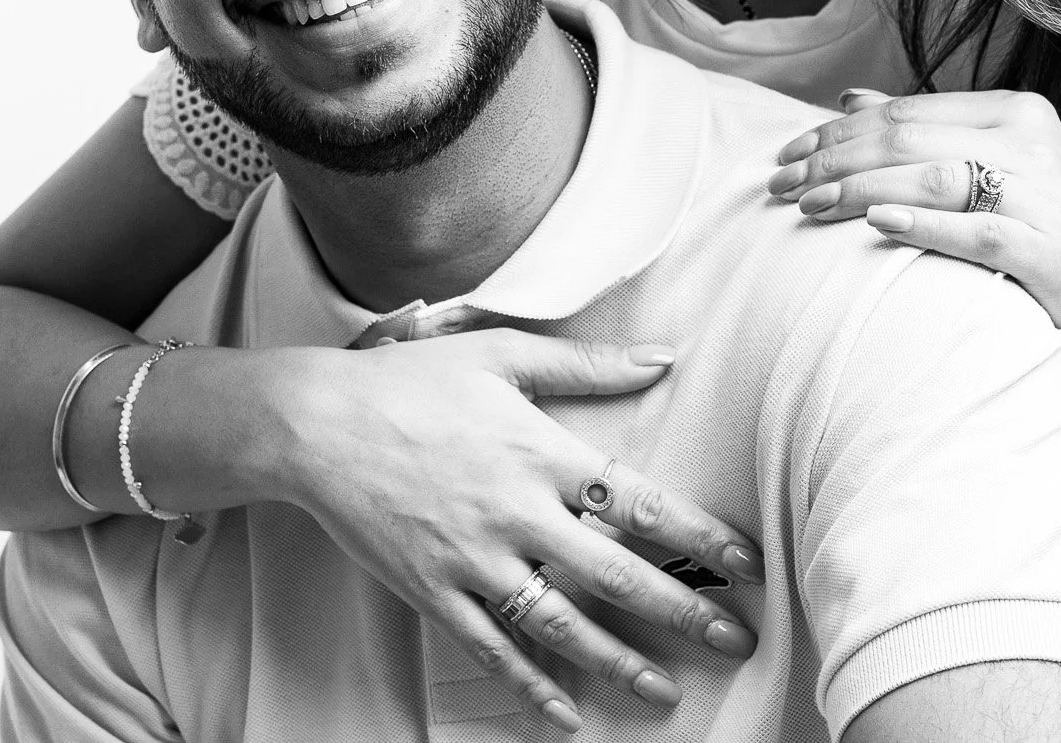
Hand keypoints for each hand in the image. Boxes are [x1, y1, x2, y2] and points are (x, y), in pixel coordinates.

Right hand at [265, 331, 764, 733]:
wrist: (313, 424)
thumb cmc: (410, 381)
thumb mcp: (500, 353)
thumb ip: (586, 363)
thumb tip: (662, 356)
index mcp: (539, 452)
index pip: (639, 501)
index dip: (699, 535)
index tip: (747, 562)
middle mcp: (515, 513)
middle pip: (616, 575)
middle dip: (683, 612)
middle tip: (736, 638)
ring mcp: (473, 560)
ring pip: (561, 626)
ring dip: (619, 663)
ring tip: (667, 691)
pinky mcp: (434, 593)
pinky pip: (492, 650)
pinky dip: (532, 686)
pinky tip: (567, 713)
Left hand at [767, 89, 1060, 388]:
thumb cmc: (1040, 231)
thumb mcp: (990, 168)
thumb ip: (925, 133)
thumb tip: (849, 99)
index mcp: (1012, 112)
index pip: (903, 113)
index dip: (836, 133)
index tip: (786, 155)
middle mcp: (1030, 143)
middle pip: (908, 141)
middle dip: (834, 161)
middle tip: (780, 185)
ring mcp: (1045, 195)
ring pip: (935, 179)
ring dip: (860, 190)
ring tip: (809, 206)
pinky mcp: (1052, 250)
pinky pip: (979, 232)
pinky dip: (924, 225)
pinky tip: (877, 224)